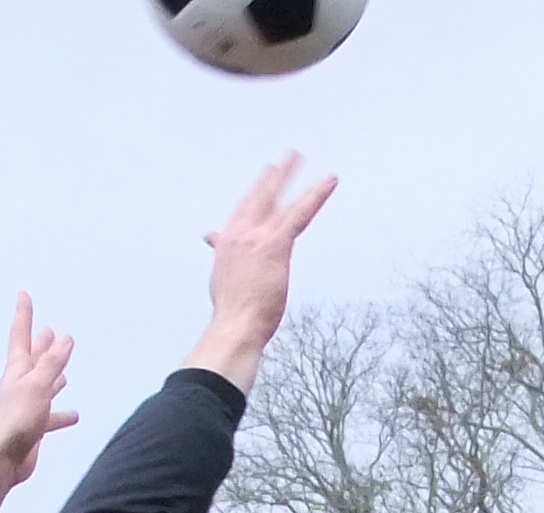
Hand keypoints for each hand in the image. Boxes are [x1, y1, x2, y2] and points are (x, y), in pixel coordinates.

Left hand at [0, 296, 81, 512]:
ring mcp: (25, 406)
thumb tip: (65, 337)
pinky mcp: (32, 427)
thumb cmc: (16, 420)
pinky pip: (50, 416)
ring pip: (43, 387)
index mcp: (17, 371)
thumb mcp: (37, 385)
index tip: (23, 294)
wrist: (1, 460)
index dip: (24, 314)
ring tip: (65, 371)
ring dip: (53, 377)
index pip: (21, 335)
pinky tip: (74, 414)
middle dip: (41, 345)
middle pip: (33, 359)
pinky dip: (61, 413)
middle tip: (47, 330)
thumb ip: (52, 362)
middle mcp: (19, 385)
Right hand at [186, 155, 337, 390]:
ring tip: (302, 157)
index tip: (266, 176)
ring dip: (292, 174)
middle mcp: (240, 233)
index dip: (257, 191)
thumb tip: (215, 239)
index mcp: (229, 241)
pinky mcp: (276, 244)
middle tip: (288, 156)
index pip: (245, 208)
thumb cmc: (233, 311)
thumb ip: (224, 254)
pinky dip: (315, 195)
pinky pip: (300, 212)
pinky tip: (328, 181)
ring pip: (280, 198)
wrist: (235, 324)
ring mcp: (257, 236)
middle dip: (275, 175)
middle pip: (261, 195)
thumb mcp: (223, 277)